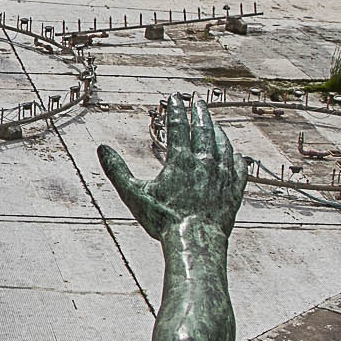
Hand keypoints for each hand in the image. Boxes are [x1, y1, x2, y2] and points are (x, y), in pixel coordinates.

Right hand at [101, 94, 244, 241]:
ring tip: (214, 123)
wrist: (195, 242)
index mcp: (181, 161)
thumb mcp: (133, 194)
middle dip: (199, 113)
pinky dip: (236, 158)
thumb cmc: (162, 220)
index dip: (176, 110)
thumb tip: (102, 149)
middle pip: (203, 130)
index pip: (178, 127)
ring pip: (223, 146)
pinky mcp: (234, 193)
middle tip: (197, 100)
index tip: (174, 97)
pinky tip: (235, 154)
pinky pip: (238, 169)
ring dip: (218, 131)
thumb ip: (117, 170)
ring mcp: (222, 177)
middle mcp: (205, 163)